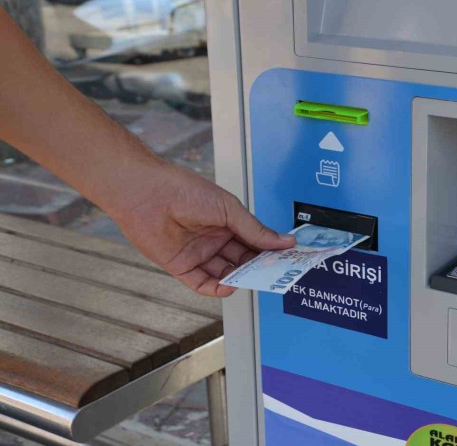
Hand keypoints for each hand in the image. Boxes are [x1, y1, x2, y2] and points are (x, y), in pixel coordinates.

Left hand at [109, 161, 294, 296]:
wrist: (146, 194)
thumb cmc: (185, 191)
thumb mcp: (229, 209)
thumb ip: (255, 230)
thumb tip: (285, 241)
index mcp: (228, 222)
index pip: (254, 241)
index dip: (270, 250)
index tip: (287, 259)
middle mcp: (214, 239)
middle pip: (242, 260)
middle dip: (258, 267)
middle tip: (273, 273)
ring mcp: (198, 254)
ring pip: (225, 273)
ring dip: (239, 278)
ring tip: (253, 280)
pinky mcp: (181, 266)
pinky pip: (202, 283)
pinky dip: (217, 288)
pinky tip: (230, 286)